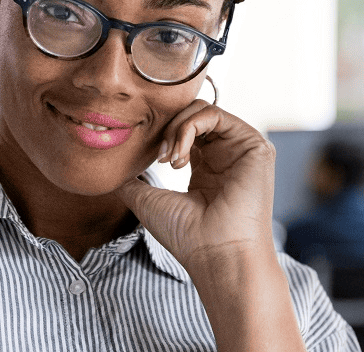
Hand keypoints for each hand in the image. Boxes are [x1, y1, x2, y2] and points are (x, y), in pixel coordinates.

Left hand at [115, 101, 306, 351]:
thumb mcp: (149, 201)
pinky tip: (180, 156)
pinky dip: (189, 127)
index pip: (185, 130)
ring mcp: (241, 149)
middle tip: (159, 157)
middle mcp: (227, 155)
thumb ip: (132, 181)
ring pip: (203, 109)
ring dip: (177, 128)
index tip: (150, 159)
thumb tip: (110, 171)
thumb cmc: (186, 236)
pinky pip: (215, 114)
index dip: (162, 134)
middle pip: (193, 114)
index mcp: (208, 168)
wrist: (215, 255)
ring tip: (169, 160)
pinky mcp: (253, 145)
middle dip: (168, 127)